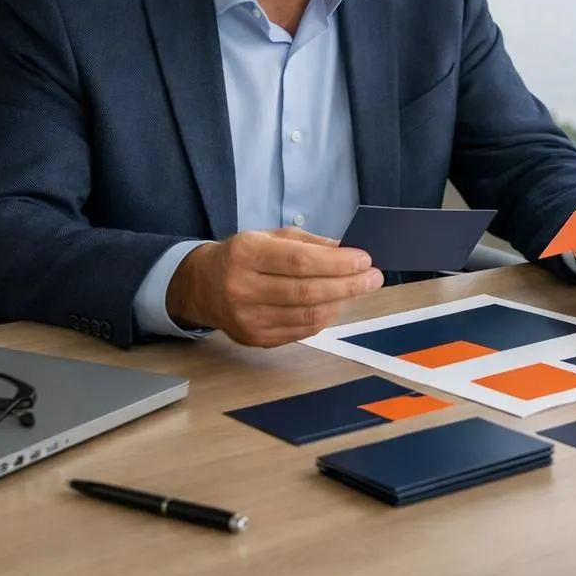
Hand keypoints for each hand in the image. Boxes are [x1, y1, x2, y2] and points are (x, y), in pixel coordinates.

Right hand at [166, 227, 382, 346]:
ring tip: (359, 289)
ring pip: (308, 316)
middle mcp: (243, 288)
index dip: (337, 263)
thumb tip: (347, 251)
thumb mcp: (269, 236)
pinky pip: (302, 331)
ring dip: (342, 302)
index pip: (300, 261)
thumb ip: (308, 243)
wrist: (203, 287)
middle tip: (373, 277)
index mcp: (246, 253)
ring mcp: (248, 319)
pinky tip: (337, 303)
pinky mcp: (256, 339)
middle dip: (348, 284)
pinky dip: (326, 317)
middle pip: (307, 292)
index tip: (364, 259)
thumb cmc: (242, 256)